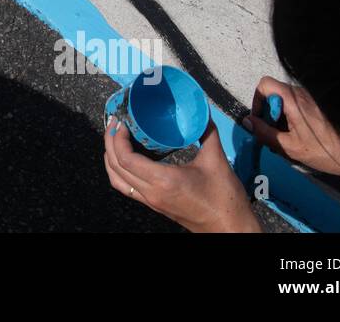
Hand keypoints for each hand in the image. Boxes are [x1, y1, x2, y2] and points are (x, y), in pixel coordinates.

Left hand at [105, 118, 260, 232]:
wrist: (229, 229)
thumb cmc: (224, 198)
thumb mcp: (216, 161)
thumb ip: (207, 132)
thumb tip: (201, 111)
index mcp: (162, 180)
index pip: (125, 159)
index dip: (117, 138)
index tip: (122, 121)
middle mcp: (151, 192)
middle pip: (116, 167)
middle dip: (110, 143)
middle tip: (114, 124)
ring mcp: (151, 201)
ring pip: (117, 180)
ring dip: (110, 159)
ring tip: (115, 139)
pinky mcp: (155, 205)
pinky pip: (127, 188)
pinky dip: (119, 172)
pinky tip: (127, 159)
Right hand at [245, 76, 339, 180]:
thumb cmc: (325, 151)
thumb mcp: (289, 147)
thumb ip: (264, 133)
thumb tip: (247, 121)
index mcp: (293, 99)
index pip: (265, 84)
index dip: (257, 101)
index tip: (260, 121)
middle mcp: (302, 93)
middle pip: (275, 95)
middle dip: (270, 115)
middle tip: (276, 137)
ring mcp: (312, 98)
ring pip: (286, 103)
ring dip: (282, 120)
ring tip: (291, 141)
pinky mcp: (320, 106)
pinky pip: (298, 107)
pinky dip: (294, 121)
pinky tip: (303, 139)